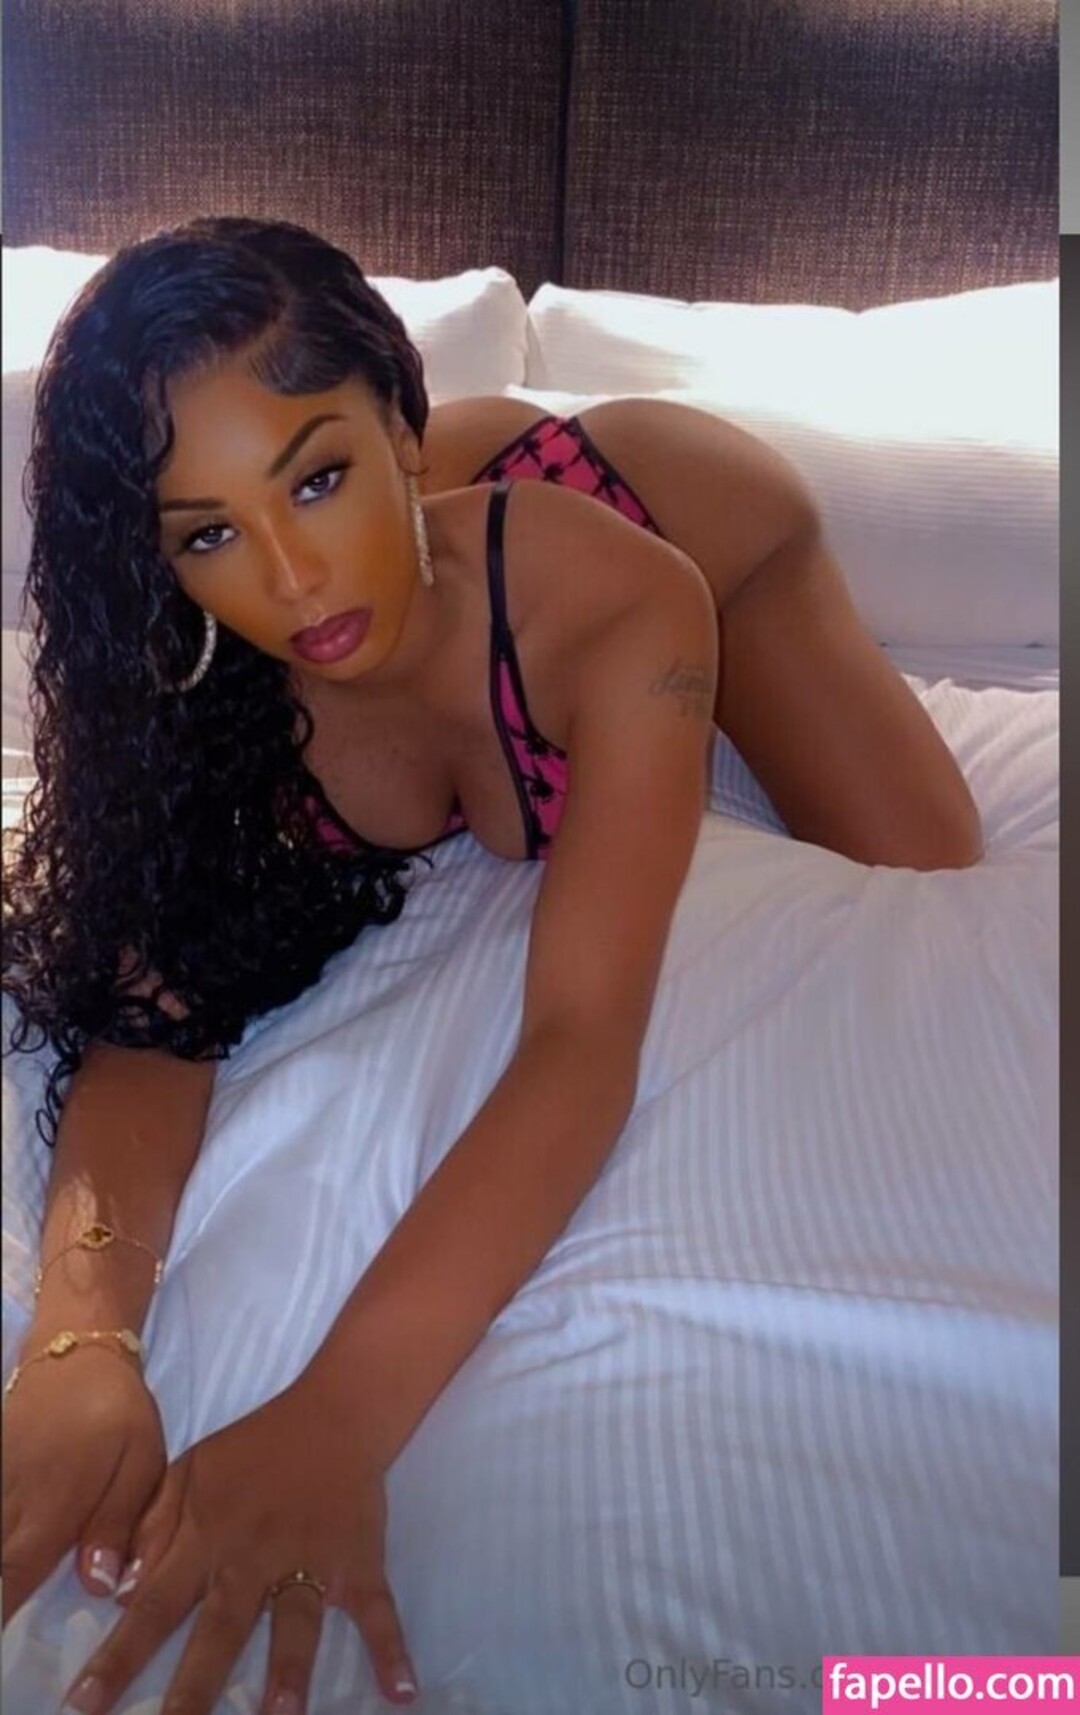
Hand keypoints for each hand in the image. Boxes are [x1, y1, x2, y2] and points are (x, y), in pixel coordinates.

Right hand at [2, 1338, 166, 1624]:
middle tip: (6, 1608)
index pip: (16, 1575)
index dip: (0, 1610)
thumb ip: (117, 1524)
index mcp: (53, 1508)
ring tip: (8, 1577)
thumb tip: (98, 1587)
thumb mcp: (139, 1462)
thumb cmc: (117, 1410)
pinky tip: (7, 1534)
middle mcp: (12, 1501)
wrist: (77, 1350)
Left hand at [57, 1378, 419, 1714]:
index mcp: (207, 1537)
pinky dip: (392, 1648)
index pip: (153, 1604)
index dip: (118, 1654)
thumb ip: (148, 1524)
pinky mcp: (359, 1561)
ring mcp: (311, 1560)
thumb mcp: (187, 1470)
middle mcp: (254, 1557)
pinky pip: (377, 1609)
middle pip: (220, 1627)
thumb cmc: (254, 1448)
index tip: (82, 1704)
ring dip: (289, 1668)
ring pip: (297, 1619)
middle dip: (193, 1686)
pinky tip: (402, 1690)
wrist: (334, 1411)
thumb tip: (112, 1588)